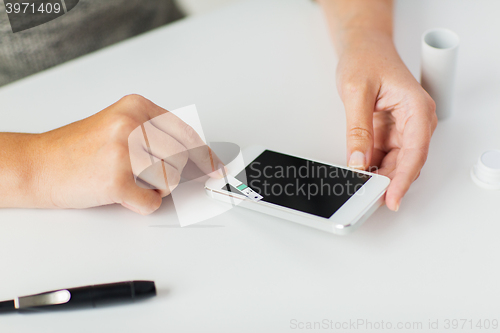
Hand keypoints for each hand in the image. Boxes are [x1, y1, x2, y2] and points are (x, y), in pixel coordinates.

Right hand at [32, 94, 221, 213]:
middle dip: (174, 175)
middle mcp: (132, 124)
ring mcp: (124, 151)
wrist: (37, 164)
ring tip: (130, 181)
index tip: (216, 168)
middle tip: (154, 178)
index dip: (205, 154)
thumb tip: (195, 158)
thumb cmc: (77, 149)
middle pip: (181, 158)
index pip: (186, 132)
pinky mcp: (116, 180)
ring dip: (155, 189)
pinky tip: (125, 194)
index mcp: (136, 107)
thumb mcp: (118, 126)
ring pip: (170, 180)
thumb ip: (154, 135)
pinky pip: (152, 202)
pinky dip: (143, 204)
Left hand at [336, 32, 436, 210]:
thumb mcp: (356, 92)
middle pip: (407, 161)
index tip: (392, 198)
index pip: (415, 151)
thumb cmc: (366, 59)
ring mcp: (402, 128)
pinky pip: (383, 156)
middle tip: (369, 199)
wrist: (363, 47)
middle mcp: (414, 120)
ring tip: (361, 189)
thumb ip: (358, 128)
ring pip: (396, 162)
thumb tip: (358, 161)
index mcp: (416, 108)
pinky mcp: (388, 132)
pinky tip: (360, 175)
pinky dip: (372, 167)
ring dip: (380, 177)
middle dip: (390, 182)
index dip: (404, 178)